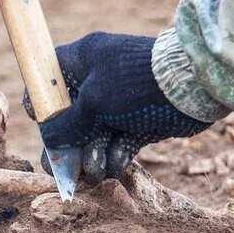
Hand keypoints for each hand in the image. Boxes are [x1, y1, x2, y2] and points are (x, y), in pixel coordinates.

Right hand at [24, 32, 211, 181]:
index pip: (48, 79)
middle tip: (61, 171)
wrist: (192, 88)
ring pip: (92, 137)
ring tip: (95, 172)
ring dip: (91, 157)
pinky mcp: (136, 123)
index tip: (42, 124)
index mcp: (82, 61)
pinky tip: (115, 166)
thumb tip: (48, 140)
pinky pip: (116, 144)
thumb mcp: (93, 102)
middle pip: (68, 118)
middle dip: (66, 146)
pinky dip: (113, 157)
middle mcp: (97, 81)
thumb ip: (66, 123)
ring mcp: (117, 104)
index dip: (41, 103)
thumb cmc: (136, 83)